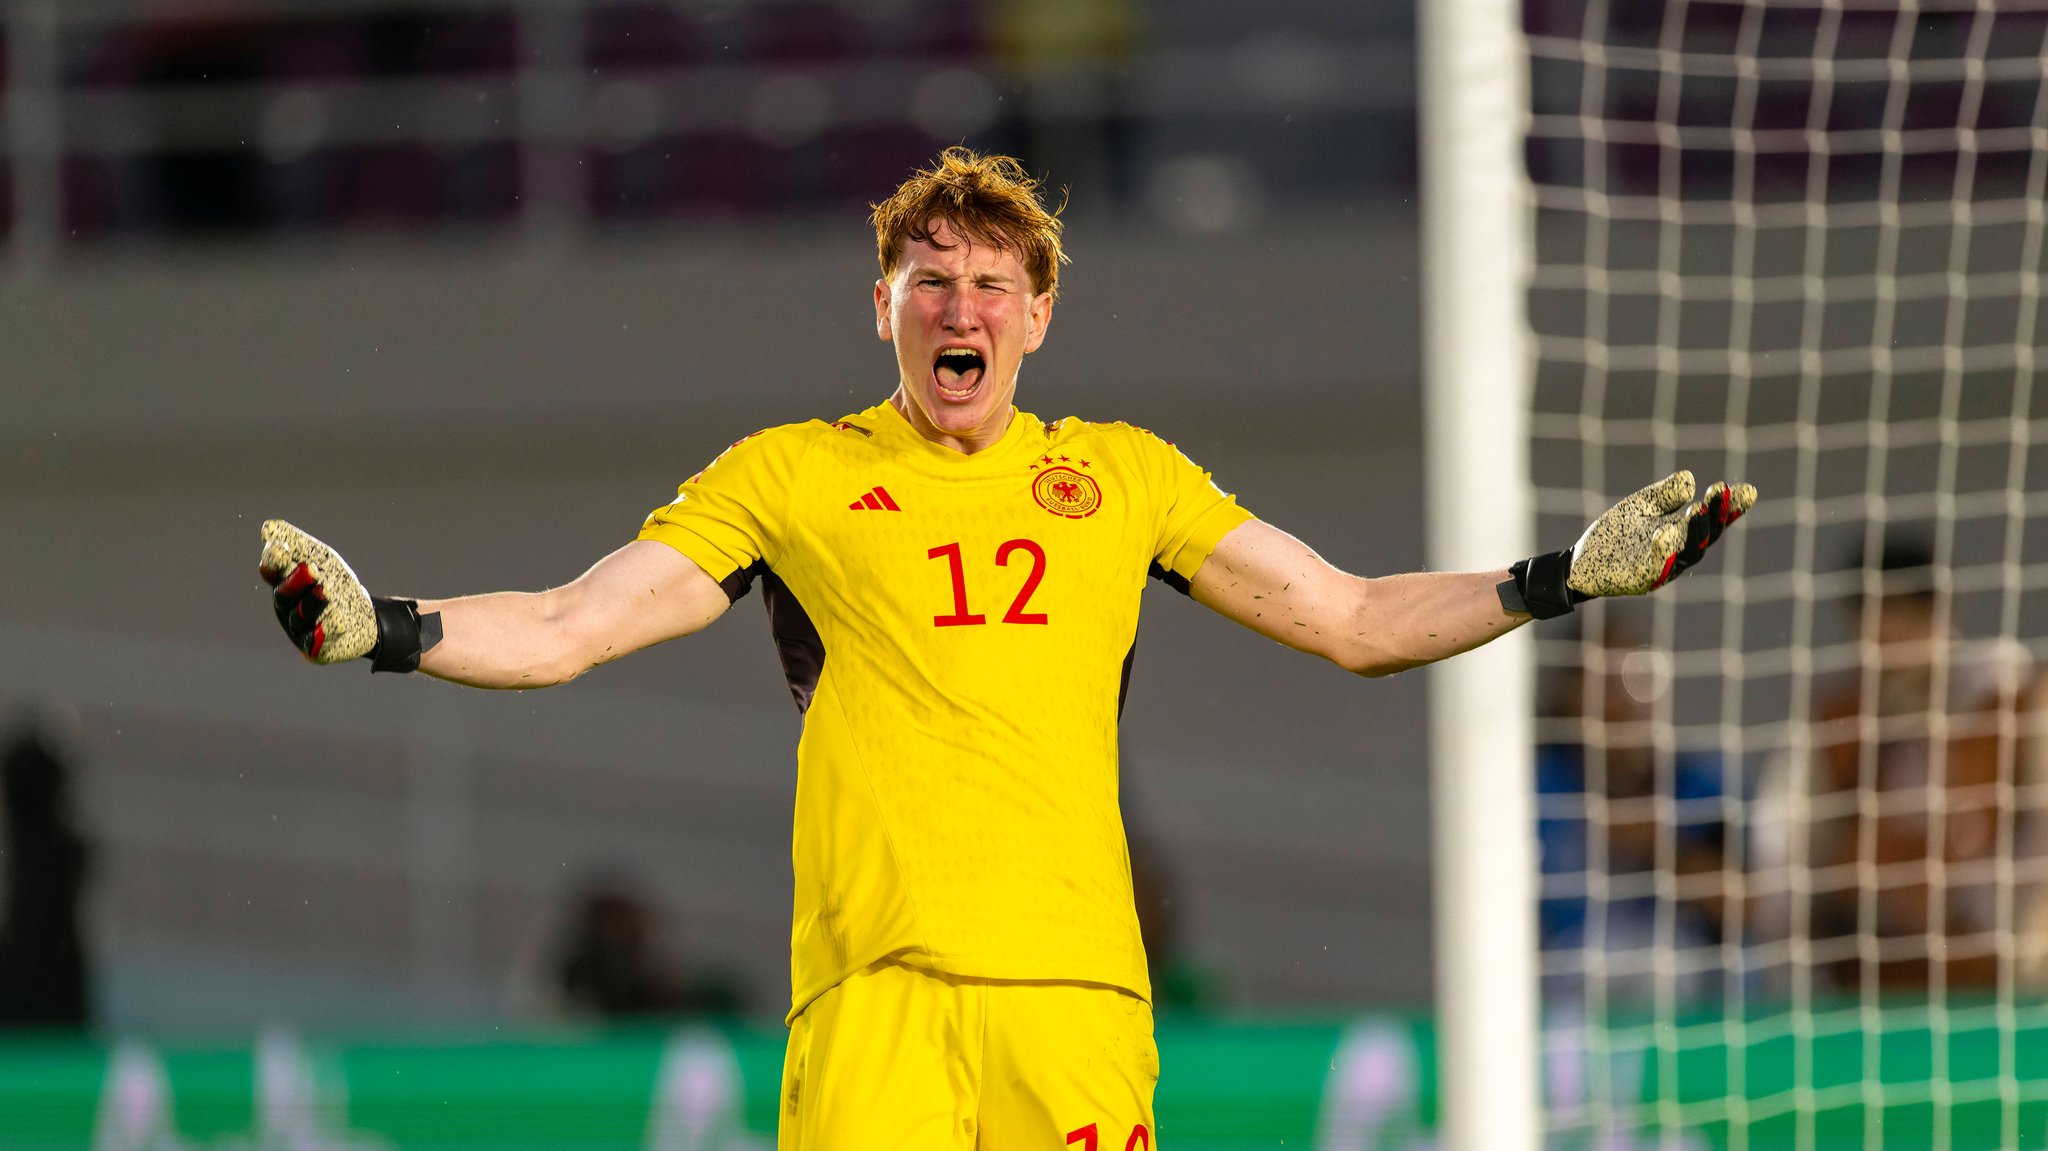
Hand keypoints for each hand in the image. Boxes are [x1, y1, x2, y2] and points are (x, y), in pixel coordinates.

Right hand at [258, 520, 378, 663]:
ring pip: (301, 617)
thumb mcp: (322, 560)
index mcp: (284, 584)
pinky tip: (338, 621)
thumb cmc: (337, 584)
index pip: (272, 572)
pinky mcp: (315, 649)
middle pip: (284, 595)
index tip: (280, 549)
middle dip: (296, 582)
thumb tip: (269, 527)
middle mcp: (286, 608)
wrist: (365, 618)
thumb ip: (298, 544)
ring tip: (326, 590)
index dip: (274, 562)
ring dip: (313, 603)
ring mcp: (298, 630)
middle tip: (312, 569)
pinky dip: (326, 631)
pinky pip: (317, 641)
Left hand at [1569, 470, 1756, 597]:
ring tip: (1698, 508)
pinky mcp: (1642, 580)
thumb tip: (1689, 478)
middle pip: (1707, 536)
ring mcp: (1663, 568)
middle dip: (1717, 515)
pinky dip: (1663, 550)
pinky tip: (1664, 531)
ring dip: (1696, 531)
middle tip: (1721, 492)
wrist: (1582, 562)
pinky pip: (1657, 567)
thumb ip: (1664, 494)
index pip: (1711, 520)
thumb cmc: (1616, 534)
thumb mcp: (1640, 507)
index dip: (1730, 508)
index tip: (1746, 490)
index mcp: (1682, 533)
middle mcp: (1679, 553)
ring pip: (1688, 552)